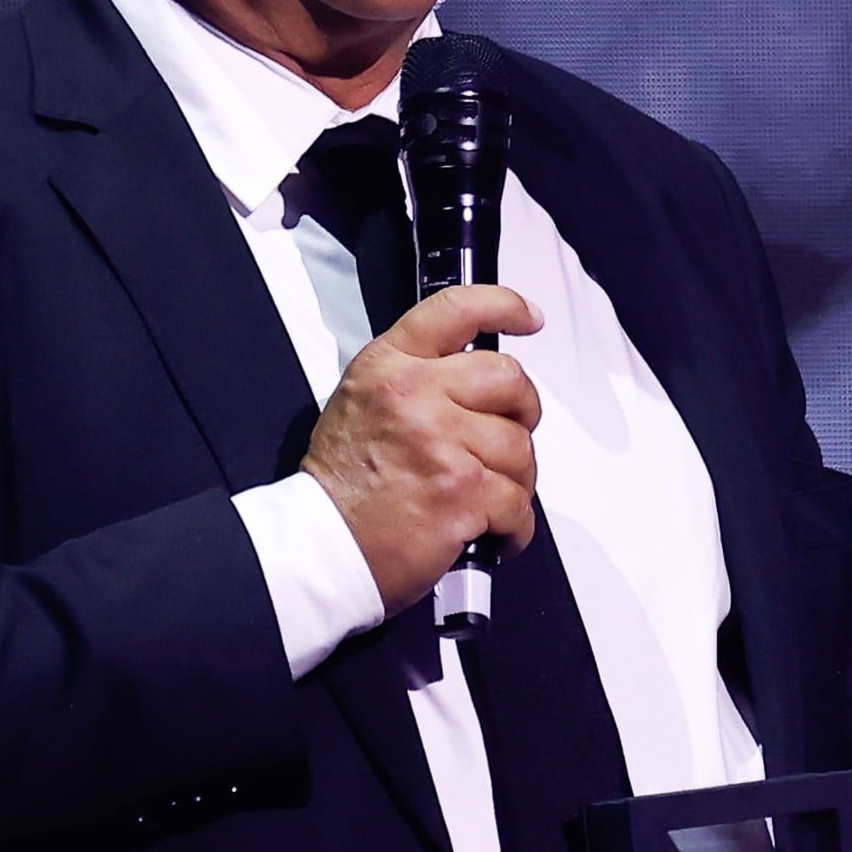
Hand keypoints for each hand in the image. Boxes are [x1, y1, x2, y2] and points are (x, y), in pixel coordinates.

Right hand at [300, 284, 544, 608]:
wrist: (323, 546)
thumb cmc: (343, 483)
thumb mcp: (363, 401)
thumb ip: (415, 376)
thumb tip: (472, 374)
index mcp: (391, 366)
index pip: (457, 310)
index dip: (504, 305)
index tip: (528, 316)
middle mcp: (417, 395)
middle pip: (510, 380)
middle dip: (523, 411)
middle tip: (508, 436)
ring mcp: (443, 443)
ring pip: (520, 448)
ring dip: (516, 478)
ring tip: (490, 496)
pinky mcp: (463, 493)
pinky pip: (519, 503)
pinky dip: (515, 525)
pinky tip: (494, 531)